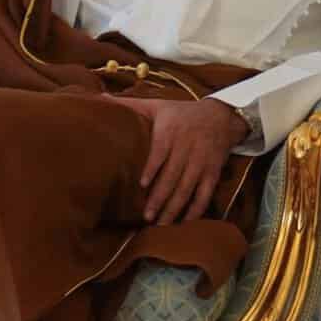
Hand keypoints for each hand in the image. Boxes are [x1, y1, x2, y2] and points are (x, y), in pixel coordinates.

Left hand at [104, 97, 248, 224]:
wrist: (221, 116)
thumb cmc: (180, 113)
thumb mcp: (157, 105)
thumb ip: (129, 104)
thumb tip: (99, 97)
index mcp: (171, 132)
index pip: (161, 152)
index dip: (153, 168)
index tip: (142, 185)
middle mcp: (187, 148)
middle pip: (174, 176)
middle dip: (160, 197)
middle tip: (147, 216)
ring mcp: (201, 162)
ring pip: (188, 187)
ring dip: (175, 207)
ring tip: (161, 223)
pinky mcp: (213, 172)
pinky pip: (205, 193)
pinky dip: (196, 208)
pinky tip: (185, 221)